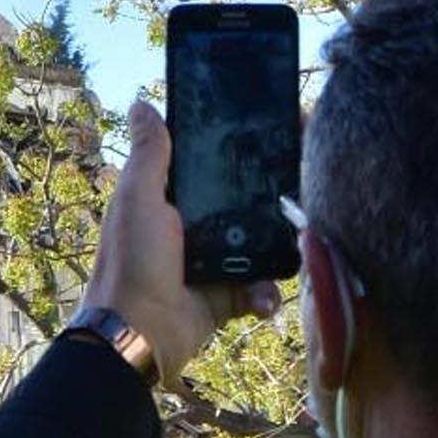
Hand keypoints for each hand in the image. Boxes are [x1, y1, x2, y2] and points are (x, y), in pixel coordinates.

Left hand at [87, 98, 278, 387]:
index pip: (212, 169)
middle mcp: (194, 228)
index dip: (241, 155)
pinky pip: (258, 287)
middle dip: (274, 202)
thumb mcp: (138, 198)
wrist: (138, 334)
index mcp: (171, 200)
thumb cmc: (132, 261)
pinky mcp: (227, 296)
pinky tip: (263, 297)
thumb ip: (149, 154)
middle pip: (244, 206)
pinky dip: (265, 293)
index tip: (278, 136)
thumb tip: (141, 103)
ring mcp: (212, 263)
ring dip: (277, 249)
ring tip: (298, 245)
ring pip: (259, 246)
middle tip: (305, 190)